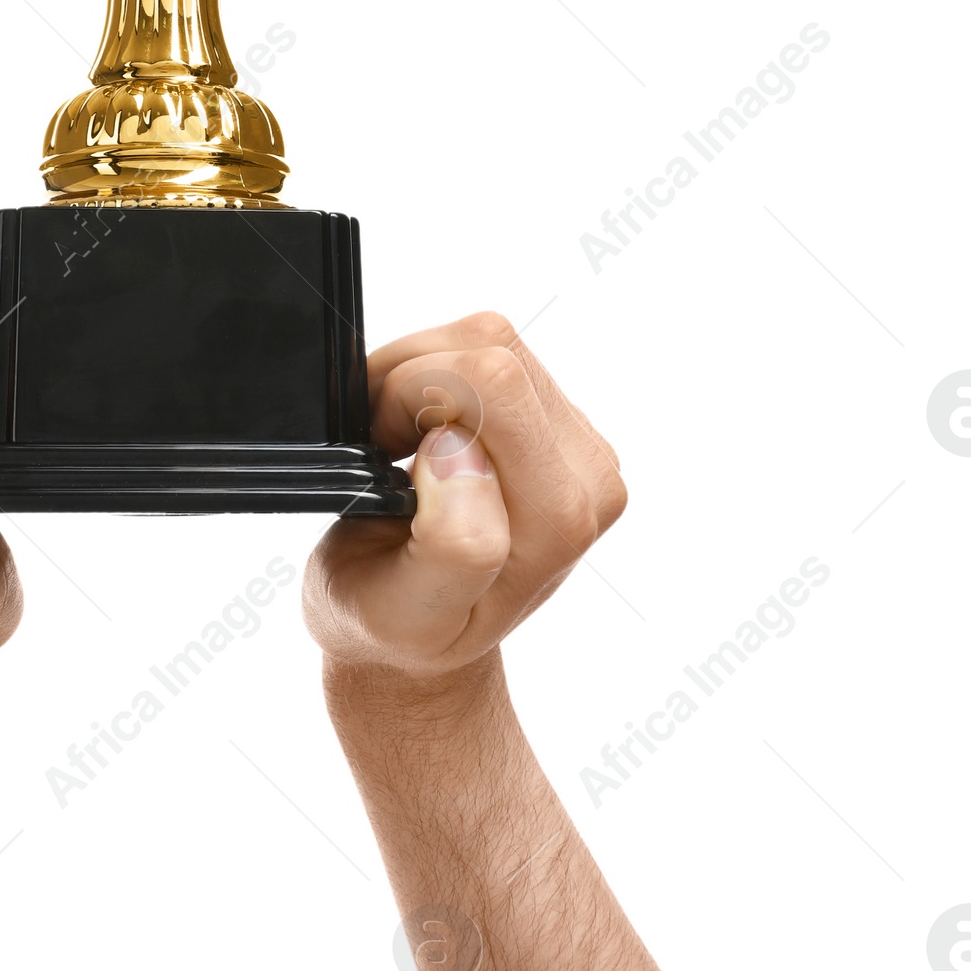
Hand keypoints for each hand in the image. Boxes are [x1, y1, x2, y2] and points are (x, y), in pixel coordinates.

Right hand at [304, 312, 624, 679]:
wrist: (414, 635)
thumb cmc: (398, 624)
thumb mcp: (407, 612)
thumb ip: (452, 544)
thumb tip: (462, 452)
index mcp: (561, 519)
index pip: (491, 381)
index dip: (409, 397)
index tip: (383, 455)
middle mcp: (589, 476)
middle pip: (491, 347)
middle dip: (411, 380)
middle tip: (384, 448)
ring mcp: (577, 442)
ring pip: (487, 336)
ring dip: (418, 373)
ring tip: (395, 444)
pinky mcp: (555, 417)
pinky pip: (486, 345)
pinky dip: (431, 372)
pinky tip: (417, 432)